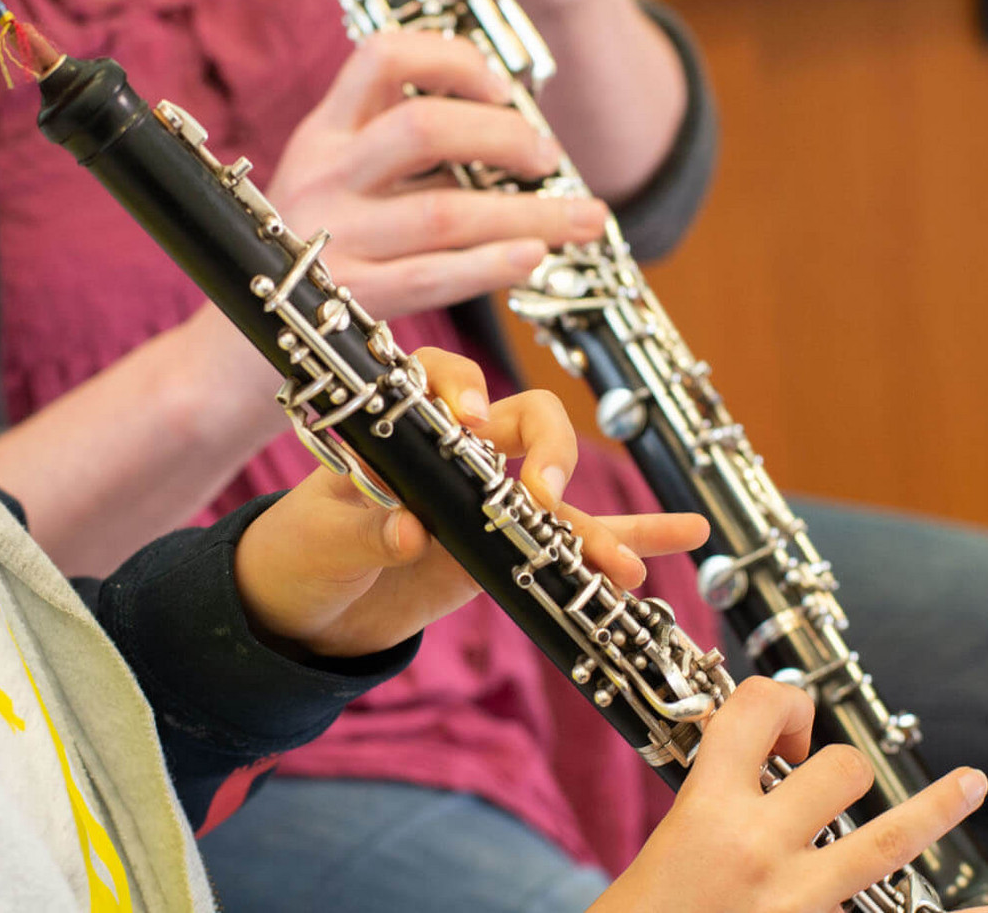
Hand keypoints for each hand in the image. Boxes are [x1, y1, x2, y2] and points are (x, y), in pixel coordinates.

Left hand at [233, 347, 708, 657]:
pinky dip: (628, 536)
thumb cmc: (303, 550)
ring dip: (595, 517)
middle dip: (546, 449)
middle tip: (540, 493)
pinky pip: (576, 537)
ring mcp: (492, 496)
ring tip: (623, 563)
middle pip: (525, 419)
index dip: (460, 389)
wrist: (308, 608)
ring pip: (560, 487)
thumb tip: (409, 530)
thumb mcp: (324, 537)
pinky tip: (684, 536)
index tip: (470, 420)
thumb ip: (368, 527)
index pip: (438, 378)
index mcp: (402, 425)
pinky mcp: (511, 544)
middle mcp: (458, 449)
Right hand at [263, 30, 608, 321]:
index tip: (503, 87)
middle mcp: (322, 177)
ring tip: (584, 218)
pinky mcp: (347, 301)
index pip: (382, 56)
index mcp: (322, 133)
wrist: (233, 348)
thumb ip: (398, 150)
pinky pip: (432, 276)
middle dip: (505, 136)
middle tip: (548, 158)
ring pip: (444, 211)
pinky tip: (533, 258)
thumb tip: (509, 134)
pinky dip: (492, 265)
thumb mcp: (334, 180)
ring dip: (528, 213)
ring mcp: (331, 240)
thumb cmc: (311, 254)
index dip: (453, 60)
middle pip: (424, 128)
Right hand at [594, 678, 987, 912]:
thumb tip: (737, 777)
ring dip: (936, 808)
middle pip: (835, 769)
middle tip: (812, 782)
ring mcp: (799, 903)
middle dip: (834, 764)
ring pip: (888, 837)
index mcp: (703, 816)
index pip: (754, 710)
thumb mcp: (655, 858)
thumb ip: (701, 815)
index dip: (779, 699)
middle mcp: (759, 852)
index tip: (778, 724)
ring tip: (972, 784)